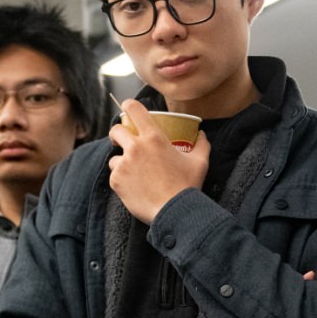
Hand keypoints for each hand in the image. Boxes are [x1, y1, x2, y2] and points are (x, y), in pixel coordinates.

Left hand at [107, 99, 209, 223]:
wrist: (175, 211)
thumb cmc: (187, 186)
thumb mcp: (200, 162)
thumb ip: (201, 144)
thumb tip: (201, 135)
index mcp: (154, 137)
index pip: (134, 109)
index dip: (128, 106)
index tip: (127, 109)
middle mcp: (135, 148)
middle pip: (116, 130)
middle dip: (118, 134)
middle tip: (123, 141)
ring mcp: (123, 165)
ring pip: (114, 157)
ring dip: (121, 162)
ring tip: (135, 173)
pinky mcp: (116, 181)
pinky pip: (115, 176)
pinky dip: (122, 180)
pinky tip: (134, 187)